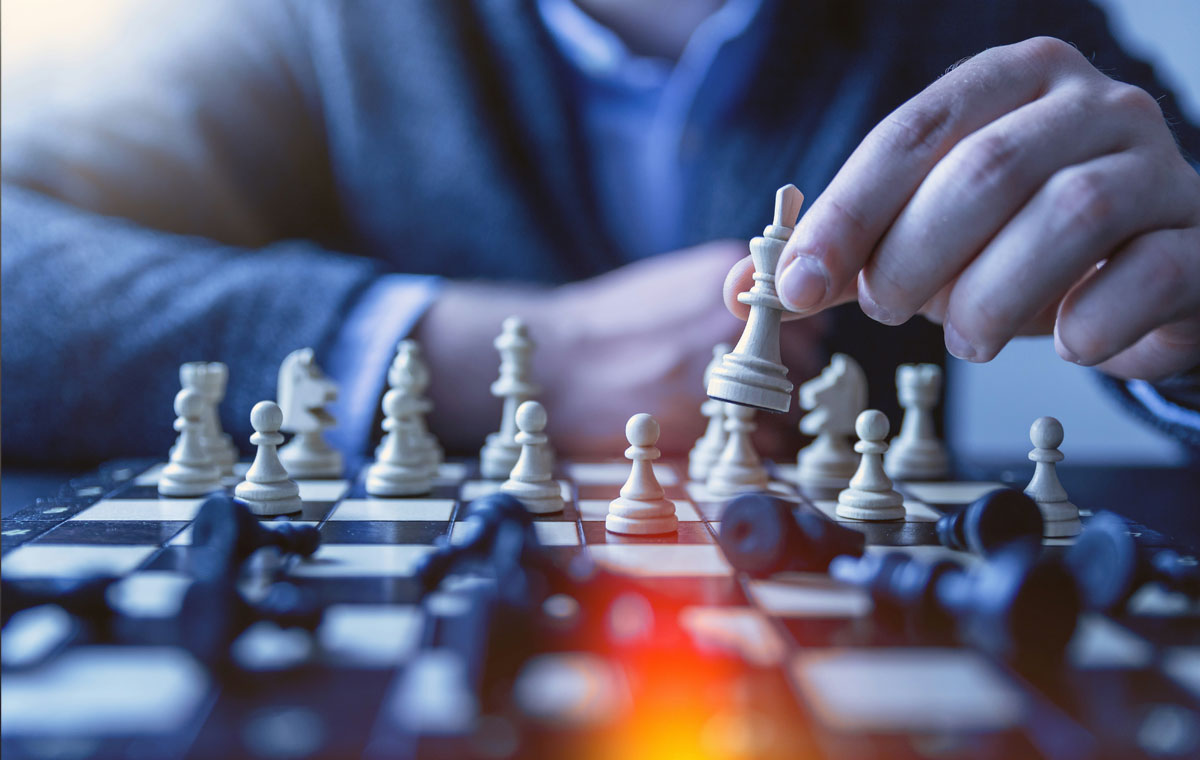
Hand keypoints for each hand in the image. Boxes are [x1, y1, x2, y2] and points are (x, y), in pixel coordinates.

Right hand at [419, 242, 824, 456]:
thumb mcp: (675, 283)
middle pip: (805, 359)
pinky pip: (766, 441)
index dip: (796, 338)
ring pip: (789, 404)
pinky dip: (756, 446)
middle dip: (785, 378)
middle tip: (749, 389)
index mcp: (729, 276)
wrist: (556, 363)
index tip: (778, 352)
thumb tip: (781, 315)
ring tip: (731, 414)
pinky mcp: (706, 419)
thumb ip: (731, 295)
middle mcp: (734, 319)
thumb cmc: (611, 325)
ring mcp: (723, 368)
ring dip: (773, 415)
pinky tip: (721, 435)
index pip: (810, 311)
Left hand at [724, 37, 1199, 379]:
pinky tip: (1065, 343)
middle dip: (915, 256)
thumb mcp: (927, 237)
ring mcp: (1158, 166)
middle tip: (890, 310)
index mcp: (1011, 83)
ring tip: (964, 338)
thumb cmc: (1021, 246)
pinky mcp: (1198, 239)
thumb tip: (746, 286)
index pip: (913, 133)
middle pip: (987, 168)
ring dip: (992, 296)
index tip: (798, 285)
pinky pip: (1149, 274)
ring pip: (1071, 214)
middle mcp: (1090, 107)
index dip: (847, 212)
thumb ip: (846, 255)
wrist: (1146, 271)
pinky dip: (1091, 323)